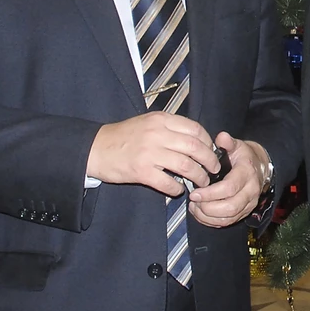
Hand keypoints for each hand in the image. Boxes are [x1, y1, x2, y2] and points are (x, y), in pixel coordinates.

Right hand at [87, 112, 218, 195]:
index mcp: (161, 120)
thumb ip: (170, 128)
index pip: (195, 129)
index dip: (208, 142)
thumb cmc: (124, 136)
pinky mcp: (140, 171)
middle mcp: (157, 134)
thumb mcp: (148, 123)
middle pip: (195, 148)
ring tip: (202, 182)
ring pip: (186, 166)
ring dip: (198, 176)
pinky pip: (167, 182)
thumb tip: (197, 140)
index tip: (212, 151)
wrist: (95, 148)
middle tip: (214, 170)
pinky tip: (178, 190)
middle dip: (210, 161)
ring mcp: (149, 153)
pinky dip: (177, 188)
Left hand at [188, 133, 268, 226]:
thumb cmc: (244, 157)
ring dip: (207, 216)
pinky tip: (200, 213)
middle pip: (229, 207)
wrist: (260, 169)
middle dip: (207, 207)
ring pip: (228, 218)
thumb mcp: (238, 146)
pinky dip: (211, 221)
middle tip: (193, 201)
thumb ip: (228, 142)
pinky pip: (227, 222)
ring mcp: (248, 204)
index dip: (210, 193)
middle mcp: (250, 192)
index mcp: (247, 174)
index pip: (229, 188)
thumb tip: (221, 137)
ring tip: (195, 207)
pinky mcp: (243, 213)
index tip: (194, 192)